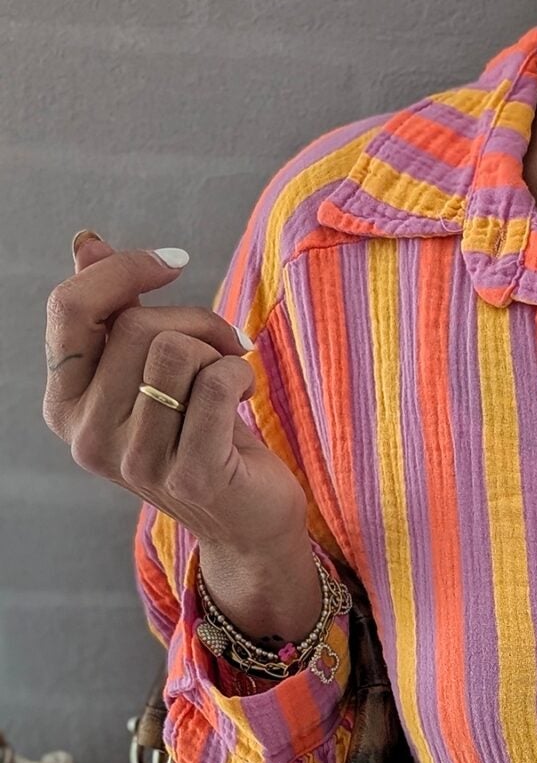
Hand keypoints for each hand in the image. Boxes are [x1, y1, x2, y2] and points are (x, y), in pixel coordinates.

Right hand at [43, 232, 318, 631]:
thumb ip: (114, 312)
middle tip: (223, 345)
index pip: (70, 308)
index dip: (124, 268)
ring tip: (230, 378)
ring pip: (177, 351)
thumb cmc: (200, 436)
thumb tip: (87, 243)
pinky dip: (240, 374)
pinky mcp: (190, 476)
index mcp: (64, 405)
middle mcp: (87, 437)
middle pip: (137, 325)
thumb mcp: (148, 370)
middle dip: (195, 320)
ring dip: (218, 352)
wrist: (247, 519)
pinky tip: (246, 392)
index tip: (172, 259)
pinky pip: (215, 384)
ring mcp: (136, 462)